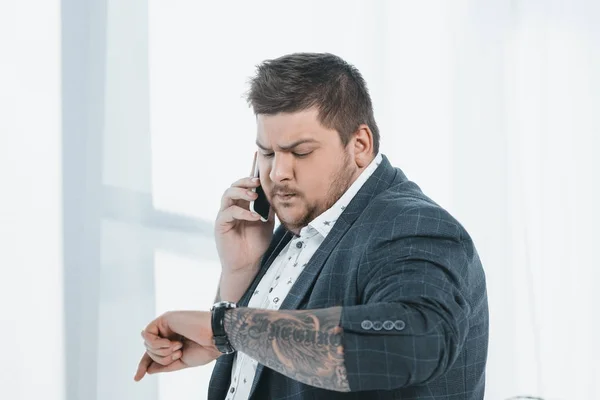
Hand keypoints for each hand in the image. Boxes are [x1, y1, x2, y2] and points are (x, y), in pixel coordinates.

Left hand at [134, 311, 220, 380]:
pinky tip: (172, 343)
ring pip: (147, 343)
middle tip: (179, 353)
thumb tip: (148, 369)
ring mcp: (166, 324)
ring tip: (179, 347)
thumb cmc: (205, 348)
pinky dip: (157, 343)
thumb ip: (165, 365)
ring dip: (162, 351)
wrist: (215, 337)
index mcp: (173, 341)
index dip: (144, 365)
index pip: (153, 354)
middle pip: (149, 350)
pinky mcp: (165, 318)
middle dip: (161, 358)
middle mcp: (168, 331)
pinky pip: (147, 334)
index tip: (137, 378)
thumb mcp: (182, 362)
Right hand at [215, 153, 274, 272]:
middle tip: (257, 181)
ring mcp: (225, 215)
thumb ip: (270, 208)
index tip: (257, 157)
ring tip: (254, 196)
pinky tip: (254, 217)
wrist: (247, 264)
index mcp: (243, 204)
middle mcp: (232, 207)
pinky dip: (242, 213)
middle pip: (234, 186)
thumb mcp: (268, 222)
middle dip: (245, 181)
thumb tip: (279, 192)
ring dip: (241, 192)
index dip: (250, 171)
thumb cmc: (256, 244)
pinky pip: (228, 213)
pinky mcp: (220, 225)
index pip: (246, 185)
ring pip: (227, 195)